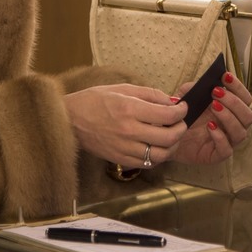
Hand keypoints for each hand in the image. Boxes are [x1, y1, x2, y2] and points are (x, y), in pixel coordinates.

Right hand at [63, 83, 186, 167]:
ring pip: (160, 155)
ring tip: (171, 137)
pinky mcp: (120, 158)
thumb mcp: (122, 88)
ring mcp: (124, 147)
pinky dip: (156, 157)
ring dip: (171, 147)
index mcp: (130, 109)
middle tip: (181, 123)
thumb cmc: (94, 100)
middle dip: (181, 129)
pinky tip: (156, 146)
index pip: (167, 114)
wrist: (69, 119)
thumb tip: (169, 102)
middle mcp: (129, 130)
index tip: (182, 108)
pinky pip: (146, 163)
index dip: (181, 111)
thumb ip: (148, 94)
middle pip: (168, 137)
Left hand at [172, 71, 251, 165]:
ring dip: (229, 117)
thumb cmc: (182, 115)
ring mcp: (226, 141)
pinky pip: (226, 150)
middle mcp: (232, 125)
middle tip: (216, 92)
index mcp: (230, 110)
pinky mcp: (216, 155)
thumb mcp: (184, 97)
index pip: (245, 99)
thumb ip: (192, 88)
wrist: (167, 135)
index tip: (225, 76)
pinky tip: (210, 126)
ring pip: (241, 132)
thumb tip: (202, 83)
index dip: (238, 87)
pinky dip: (220, 137)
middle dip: (235, 102)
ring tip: (214, 106)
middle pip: (248, 116)